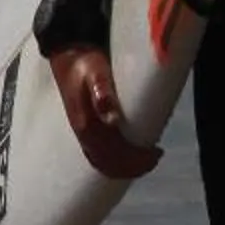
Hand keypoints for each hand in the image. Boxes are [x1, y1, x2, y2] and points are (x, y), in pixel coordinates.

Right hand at [47, 44, 160, 179]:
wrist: (68, 57)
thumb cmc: (85, 64)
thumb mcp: (96, 73)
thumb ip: (102, 93)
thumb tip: (112, 117)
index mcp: (86, 124)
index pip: (113, 154)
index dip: (136, 159)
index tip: (156, 152)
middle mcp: (83, 134)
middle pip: (108, 163)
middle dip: (134, 166)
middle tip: (156, 156)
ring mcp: (82, 133)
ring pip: (102, 162)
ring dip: (125, 166)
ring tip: (147, 158)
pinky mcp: (84, 129)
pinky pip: (98, 156)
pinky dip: (115, 161)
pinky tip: (129, 153)